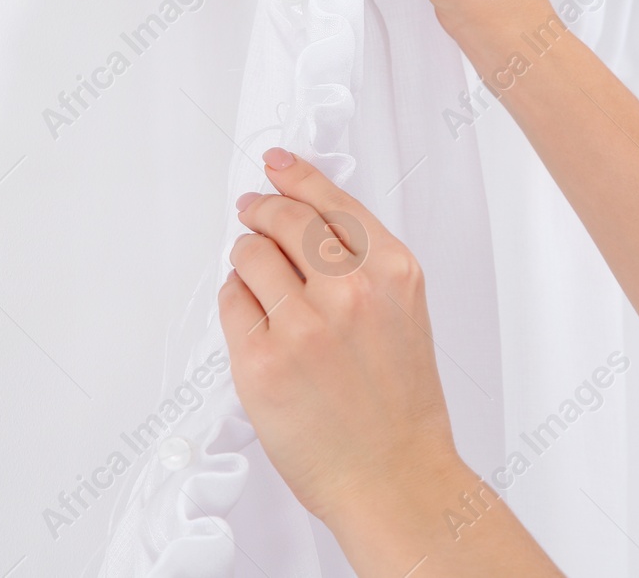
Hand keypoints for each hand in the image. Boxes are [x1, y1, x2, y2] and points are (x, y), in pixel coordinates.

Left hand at [220, 148, 465, 532]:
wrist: (394, 476)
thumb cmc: (400, 406)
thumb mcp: (406, 314)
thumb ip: (366, 267)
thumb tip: (308, 227)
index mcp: (394, 272)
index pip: (334, 201)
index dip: (298, 175)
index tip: (277, 163)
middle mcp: (352, 290)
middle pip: (287, 219)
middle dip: (261, 208)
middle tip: (250, 208)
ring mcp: (305, 324)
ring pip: (252, 254)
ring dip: (245, 253)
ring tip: (250, 266)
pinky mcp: (262, 359)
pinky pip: (232, 301)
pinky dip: (235, 298)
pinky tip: (249, 311)